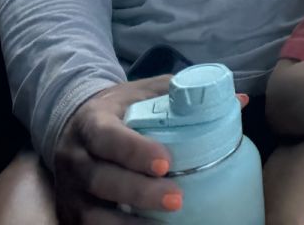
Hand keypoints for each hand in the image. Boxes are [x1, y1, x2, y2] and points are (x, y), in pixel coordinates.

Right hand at [52, 75, 181, 223]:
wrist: (73, 123)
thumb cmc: (121, 108)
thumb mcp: (144, 92)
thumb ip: (179, 93)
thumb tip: (234, 99)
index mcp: (91, 121)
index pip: (107, 136)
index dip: (134, 151)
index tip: (165, 164)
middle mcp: (74, 157)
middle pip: (100, 179)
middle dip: (139, 192)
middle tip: (176, 199)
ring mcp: (69, 189)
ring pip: (91, 213)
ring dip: (126, 223)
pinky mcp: (70, 212)